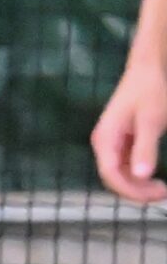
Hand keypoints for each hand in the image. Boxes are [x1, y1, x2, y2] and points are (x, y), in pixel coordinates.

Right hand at [92, 61, 166, 202]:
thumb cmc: (151, 92)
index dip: (132, 190)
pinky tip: (153, 176)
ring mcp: (111, 142)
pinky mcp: (120, 141)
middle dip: (136, 190)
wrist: (150, 70)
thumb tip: (141, 175)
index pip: (111, 174)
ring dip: (137, 185)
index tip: (160, 193)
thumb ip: (145, 148)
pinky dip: (137, 175)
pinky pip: (124, 165)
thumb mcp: (152, 121)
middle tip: (164, 192)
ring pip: (118, 174)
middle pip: (113, 177)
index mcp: (105, 138)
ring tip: (160, 187)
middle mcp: (104, 142)